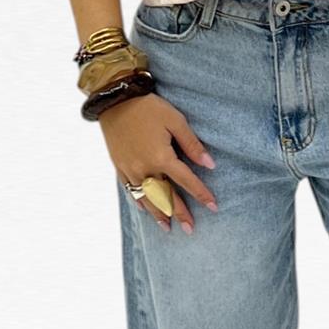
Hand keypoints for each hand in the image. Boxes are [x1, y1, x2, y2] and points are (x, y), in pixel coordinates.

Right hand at [101, 91, 217, 234]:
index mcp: (161, 157)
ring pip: (147, 198)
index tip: (213, 207)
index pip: (186, 181)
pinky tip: (146, 209)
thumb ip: (192, 145)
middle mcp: (145, 168)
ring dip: (158, 214)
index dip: (201, 194)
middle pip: (166, 196)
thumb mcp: (175, 121)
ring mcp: (130, 169)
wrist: (115, 99)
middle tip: (190, 229)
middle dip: (180, 213)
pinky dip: (140, 201)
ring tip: (168, 227)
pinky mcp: (119, 166)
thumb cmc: (149, 108)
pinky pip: (130, 189)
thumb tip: (209, 164)